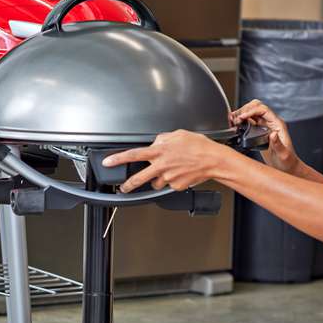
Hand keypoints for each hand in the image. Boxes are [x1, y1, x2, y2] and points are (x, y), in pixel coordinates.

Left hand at [101, 130, 230, 192]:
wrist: (214, 160)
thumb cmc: (199, 146)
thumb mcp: (178, 134)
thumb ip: (163, 138)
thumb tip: (156, 142)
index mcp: (159, 151)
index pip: (133, 155)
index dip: (118, 159)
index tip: (108, 162)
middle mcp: (162, 166)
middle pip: (138, 178)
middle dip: (128, 185)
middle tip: (123, 188)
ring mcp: (169, 178)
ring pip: (156, 182)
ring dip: (158, 179)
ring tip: (169, 171)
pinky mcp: (176, 186)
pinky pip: (169, 185)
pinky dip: (172, 181)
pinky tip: (180, 173)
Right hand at [231, 99, 298, 172]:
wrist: (287, 167)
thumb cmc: (287, 161)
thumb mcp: (284, 154)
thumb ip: (278, 144)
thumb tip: (273, 134)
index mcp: (278, 124)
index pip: (263, 110)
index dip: (251, 111)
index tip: (242, 117)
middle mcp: (271, 123)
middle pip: (257, 107)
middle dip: (245, 109)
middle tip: (237, 119)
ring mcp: (265, 127)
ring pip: (252, 112)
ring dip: (242, 114)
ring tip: (234, 122)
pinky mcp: (259, 132)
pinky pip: (250, 121)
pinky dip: (242, 121)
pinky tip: (237, 126)